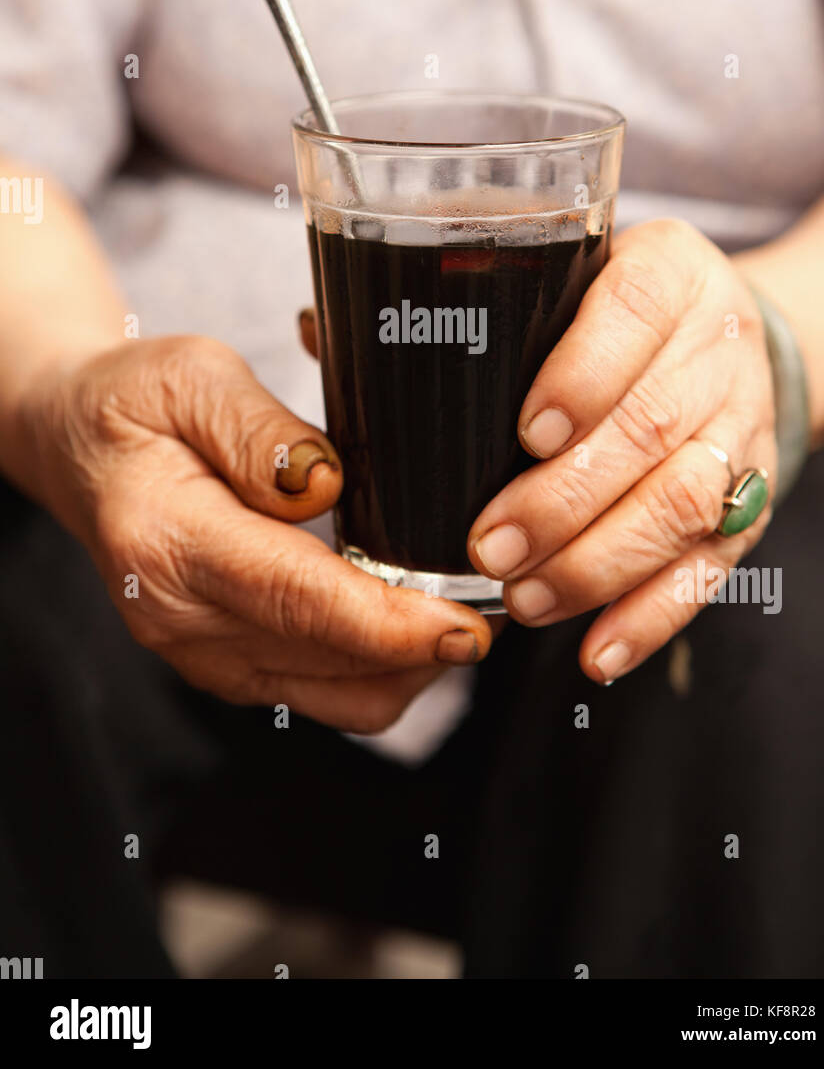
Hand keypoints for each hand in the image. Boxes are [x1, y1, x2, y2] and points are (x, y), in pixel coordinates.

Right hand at [19, 336, 492, 728]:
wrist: (77, 448)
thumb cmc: (132, 405)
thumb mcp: (188, 376)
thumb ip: (257, 429)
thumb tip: (326, 484)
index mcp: (168, 541)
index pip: (297, 598)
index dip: (391, 621)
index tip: (468, 624)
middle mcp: (181, 618)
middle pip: (330, 663)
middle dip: (425, 649)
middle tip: (497, 601)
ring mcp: (201, 653)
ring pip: (335, 697)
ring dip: (409, 667)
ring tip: (466, 611)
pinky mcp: (225, 663)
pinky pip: (319, 692)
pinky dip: (378, 668)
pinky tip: (412, 621)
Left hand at [467, 219, 776, 681]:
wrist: (732, 338)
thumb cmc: (613, 312)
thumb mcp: (559, 279)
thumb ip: (459, 311)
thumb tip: (320, 332)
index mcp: (667, 272)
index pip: (637, 310)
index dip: (586, 375)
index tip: (525, 432)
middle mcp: (716, 347)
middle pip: (655, 425)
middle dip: (568, 498)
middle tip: (490, 547)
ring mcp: (741, 428)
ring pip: (687, 502)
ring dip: (602, 562)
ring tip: (526, 600)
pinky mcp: (751, 502)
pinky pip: (713, 566)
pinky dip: (653, 615)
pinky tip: (595, 652)